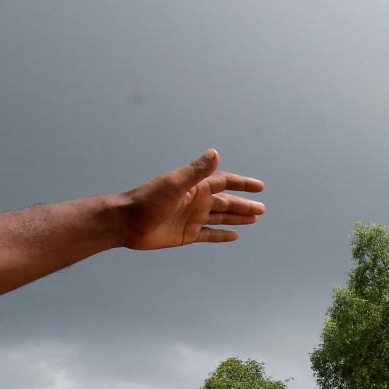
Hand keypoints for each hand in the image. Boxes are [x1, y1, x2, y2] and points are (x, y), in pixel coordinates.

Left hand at [121, 150, 265, 249]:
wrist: (127, 222)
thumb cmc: (147, 200)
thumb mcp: (174, 183)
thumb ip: (196, 171)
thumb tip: (215, 154)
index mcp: (195, 187)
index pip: (224, 182)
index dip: (242, 184)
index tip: (259, 186)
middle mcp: (197, 201)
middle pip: (227, 203)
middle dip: (244, 204)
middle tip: (262, 208)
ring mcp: (193, 218)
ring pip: (222, 217)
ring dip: (237, 217)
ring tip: (254, 219)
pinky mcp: (187, 234)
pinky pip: (210, 234)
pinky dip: (222, 235)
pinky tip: (234, 235)